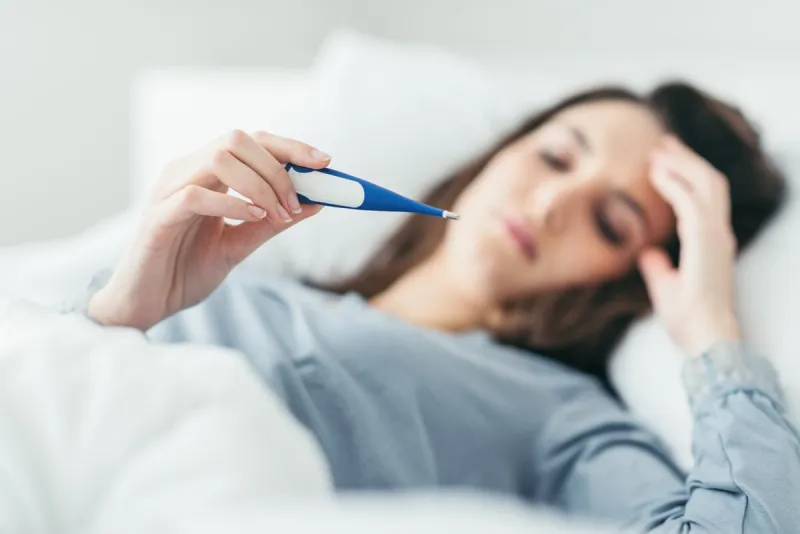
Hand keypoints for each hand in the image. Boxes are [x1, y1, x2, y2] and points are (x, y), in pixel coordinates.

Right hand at [89, 130, 329, 330]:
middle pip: (237, 139)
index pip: (250, 141)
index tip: (325, 161)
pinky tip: (254, 217)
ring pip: (218, 158)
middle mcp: (185, 171)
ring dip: (260, 184)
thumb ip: (272, 222)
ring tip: (278, 214)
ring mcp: (168, 191)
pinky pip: (196, 195)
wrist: (147, 305)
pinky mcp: (157, 217)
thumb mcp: (240, 245)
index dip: (289, 146)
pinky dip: (232, 203)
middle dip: (278, 167)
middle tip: (297, 202)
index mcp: (205, 174)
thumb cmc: (187, 271)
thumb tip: (316, 202)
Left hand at [638, 136, 740, 356]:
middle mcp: (719, 234)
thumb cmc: (688, 319)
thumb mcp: (666, 287)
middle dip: (687, 159)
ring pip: (706, 184)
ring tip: (659, 150)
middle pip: (710, 182)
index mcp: (713, 243)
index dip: (688, 174)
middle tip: (663, 142)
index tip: (665, 159)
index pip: (705, 197)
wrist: (703, 337)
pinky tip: (656, 173)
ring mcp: (716, 236)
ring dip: (682, 164)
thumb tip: (646, 253)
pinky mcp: (707, 242)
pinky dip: (674, 184)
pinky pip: (691, 203)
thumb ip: (658, 267)